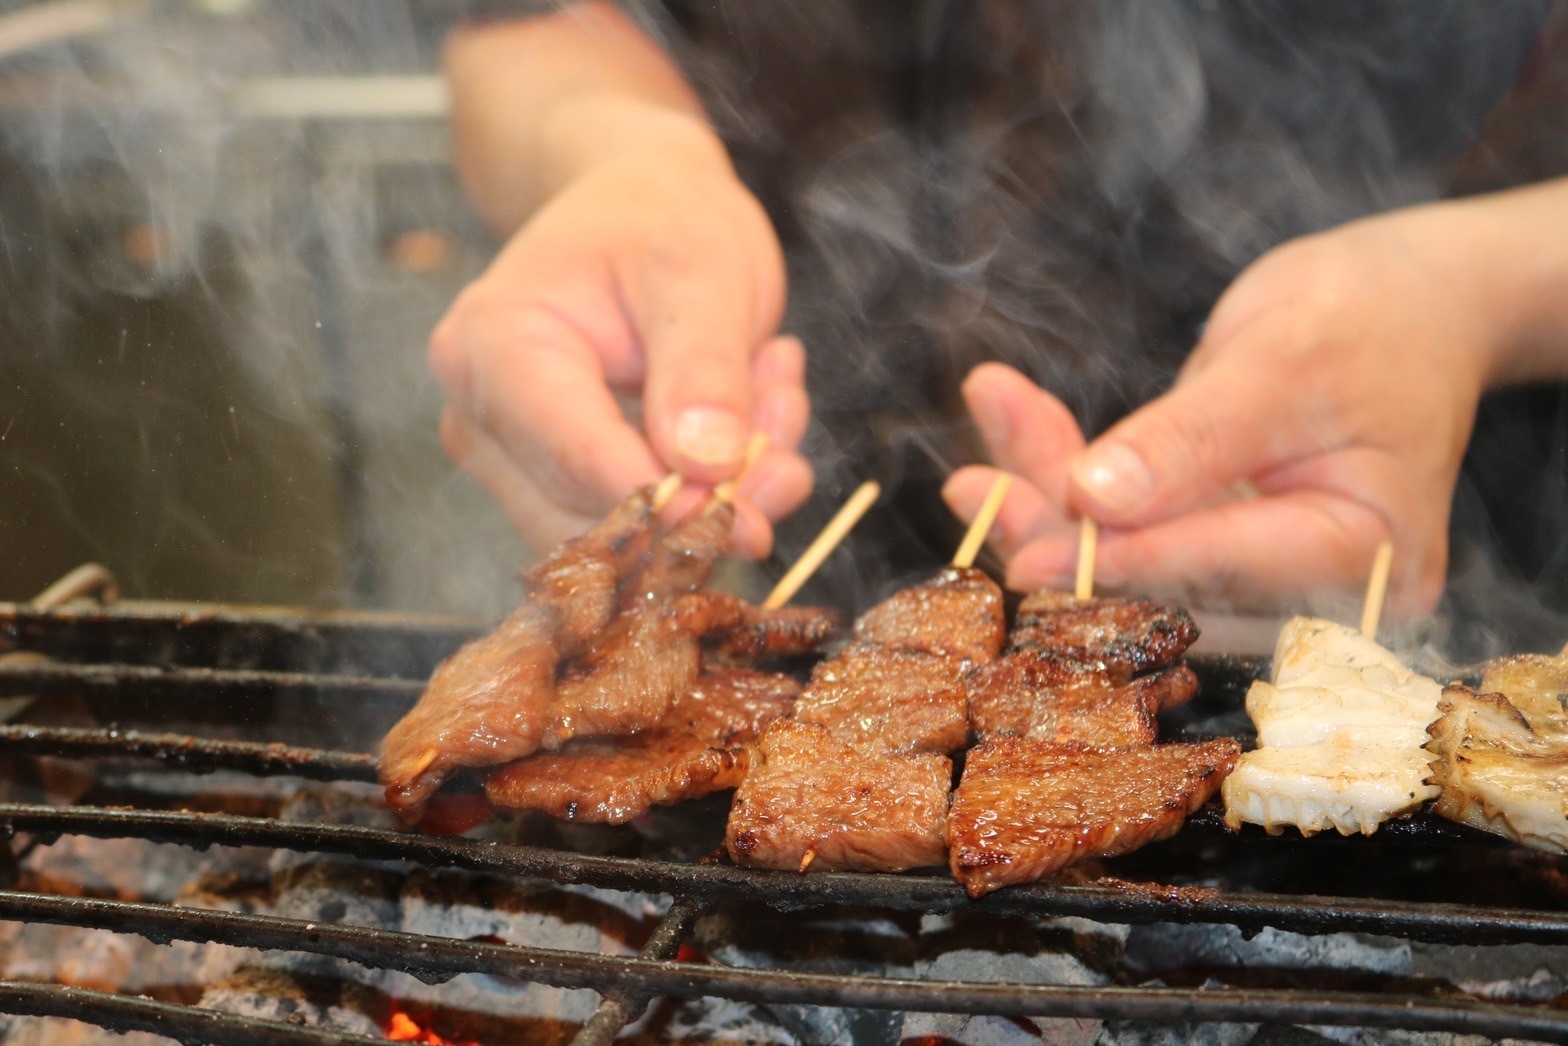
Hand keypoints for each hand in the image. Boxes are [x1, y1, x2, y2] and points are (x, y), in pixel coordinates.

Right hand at [428, 147, 811, 556]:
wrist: (640, 211)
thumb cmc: (657, 221)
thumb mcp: (700, 268)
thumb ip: (703, 367)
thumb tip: (707, 467)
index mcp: (494, 347)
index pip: (575, 460)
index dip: (669, 504)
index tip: (752, 514)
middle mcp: (482, 418)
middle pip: (594, 519)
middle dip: (706, 500)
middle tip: (785, 428)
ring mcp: (514, 462)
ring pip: (626, 544)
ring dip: (722, 497)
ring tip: (773, 401)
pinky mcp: (557, 491)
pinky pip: (644, 534)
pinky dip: (715, 496)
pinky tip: (753, 425)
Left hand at [947, 205, 1497, 615]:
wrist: (1402, 305)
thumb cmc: (1366, 319)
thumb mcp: (1281, 362)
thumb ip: (1193, 436)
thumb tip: (1098, 499)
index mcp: (1365, 556)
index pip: (1224, 570)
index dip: (1120, 564)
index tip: (1029, 557)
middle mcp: (1316, 589)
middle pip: (1164, 579)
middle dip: (1062, 532)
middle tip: (973, 494)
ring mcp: (1262, 572)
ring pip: (1130, 556)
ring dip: (1046, 506)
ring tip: (970, 472)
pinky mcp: (1216, 545)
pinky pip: (1130, 527)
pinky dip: (1067, 485)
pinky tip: (1003, 450)